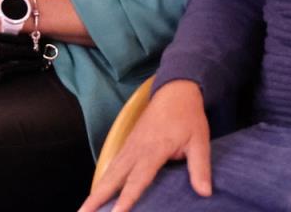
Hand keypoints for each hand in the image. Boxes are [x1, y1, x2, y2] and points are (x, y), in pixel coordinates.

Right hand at [79, 80, 211, 211]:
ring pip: (110, 172)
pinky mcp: (129, 144)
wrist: (175, 91)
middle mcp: (136, 149)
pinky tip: (97, 191)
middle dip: (98, 197)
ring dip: (96, 190)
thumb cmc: (188, 116)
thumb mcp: (200, 140)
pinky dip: (103, 179)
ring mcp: (130, 145)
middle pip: (113, 177)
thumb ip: (200, 167)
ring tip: (85, 209)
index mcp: (153, 149)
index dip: (127, 197)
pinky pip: (112, 165)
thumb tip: (205, 193)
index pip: (137, 179)